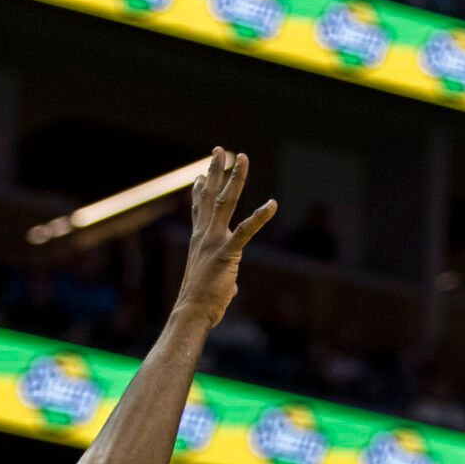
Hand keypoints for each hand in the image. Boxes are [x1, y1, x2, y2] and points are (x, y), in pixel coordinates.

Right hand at [174, 148, 277, 326]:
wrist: (192, 313)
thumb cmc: (202, 303)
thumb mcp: (214, 285)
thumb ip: (225, 277)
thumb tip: (232, 284)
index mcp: (199, 241)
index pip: (199, 210)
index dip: (199, 190)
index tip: (199, 174)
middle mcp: (204, 235)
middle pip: (210, 195)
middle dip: (216, 170)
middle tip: (220, 150)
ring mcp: (214, 241)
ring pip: (226, 202)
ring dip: (234, 178)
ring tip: (241, 157)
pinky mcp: (227, 253)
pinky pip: (246, 231)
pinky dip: (260, 217)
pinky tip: (272, 204)